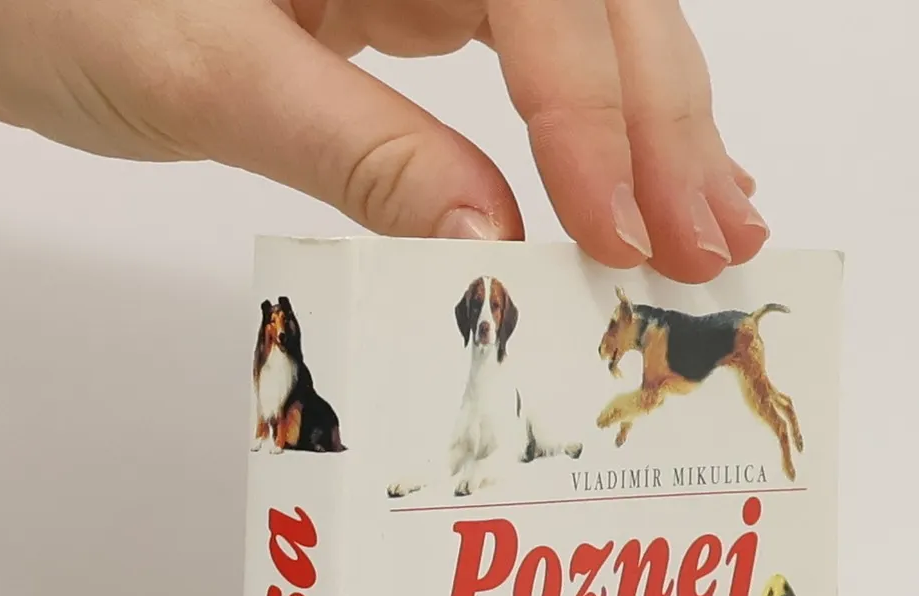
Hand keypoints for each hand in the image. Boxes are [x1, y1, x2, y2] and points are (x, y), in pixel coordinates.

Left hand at [0, 0, 765, 282]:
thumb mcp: (202, 70)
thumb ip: (355, 144)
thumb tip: (489, 238)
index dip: (593, 106)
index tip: (617, 226)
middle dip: (657, 119)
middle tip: (708, 248)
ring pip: (583, 23)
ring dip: (652, 126)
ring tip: (716, 228)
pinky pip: (531, 58)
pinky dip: (589, 129)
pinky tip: (633, 192)